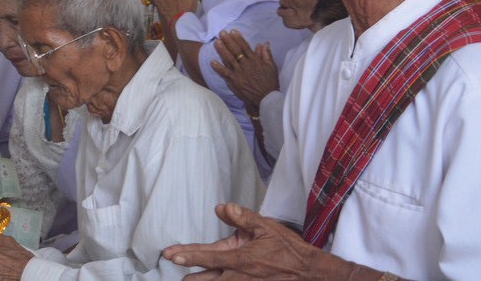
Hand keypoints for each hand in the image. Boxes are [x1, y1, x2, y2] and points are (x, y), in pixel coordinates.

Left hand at [163, 203, 344, 279]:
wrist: (310, 272)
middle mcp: (239, 276)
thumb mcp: (266, 227)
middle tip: (172, 265)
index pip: (207, 256)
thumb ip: (242, 217)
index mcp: (241, 259)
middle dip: (189, 274)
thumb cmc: (289, 249)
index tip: (170, 254)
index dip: (187, 255)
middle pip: (207, 277)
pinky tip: (211, 280)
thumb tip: (222, 208)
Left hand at [210, 32, 279, 111]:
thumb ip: (266, 54)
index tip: (232, 31)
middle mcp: (246, 65)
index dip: (238, 38)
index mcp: (254, 60)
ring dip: (222, 50)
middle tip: (222, 33)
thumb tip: (264, 43)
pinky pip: (225, 73)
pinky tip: (212, 62)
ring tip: (216, 42)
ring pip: (229, 59)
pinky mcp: (234, 81)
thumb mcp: (272, 67)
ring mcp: (239, 73)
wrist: (267, 98)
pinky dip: (218, 68)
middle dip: (228, 41)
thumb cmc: (270, 82)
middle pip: (235, 51)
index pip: (245, 46)